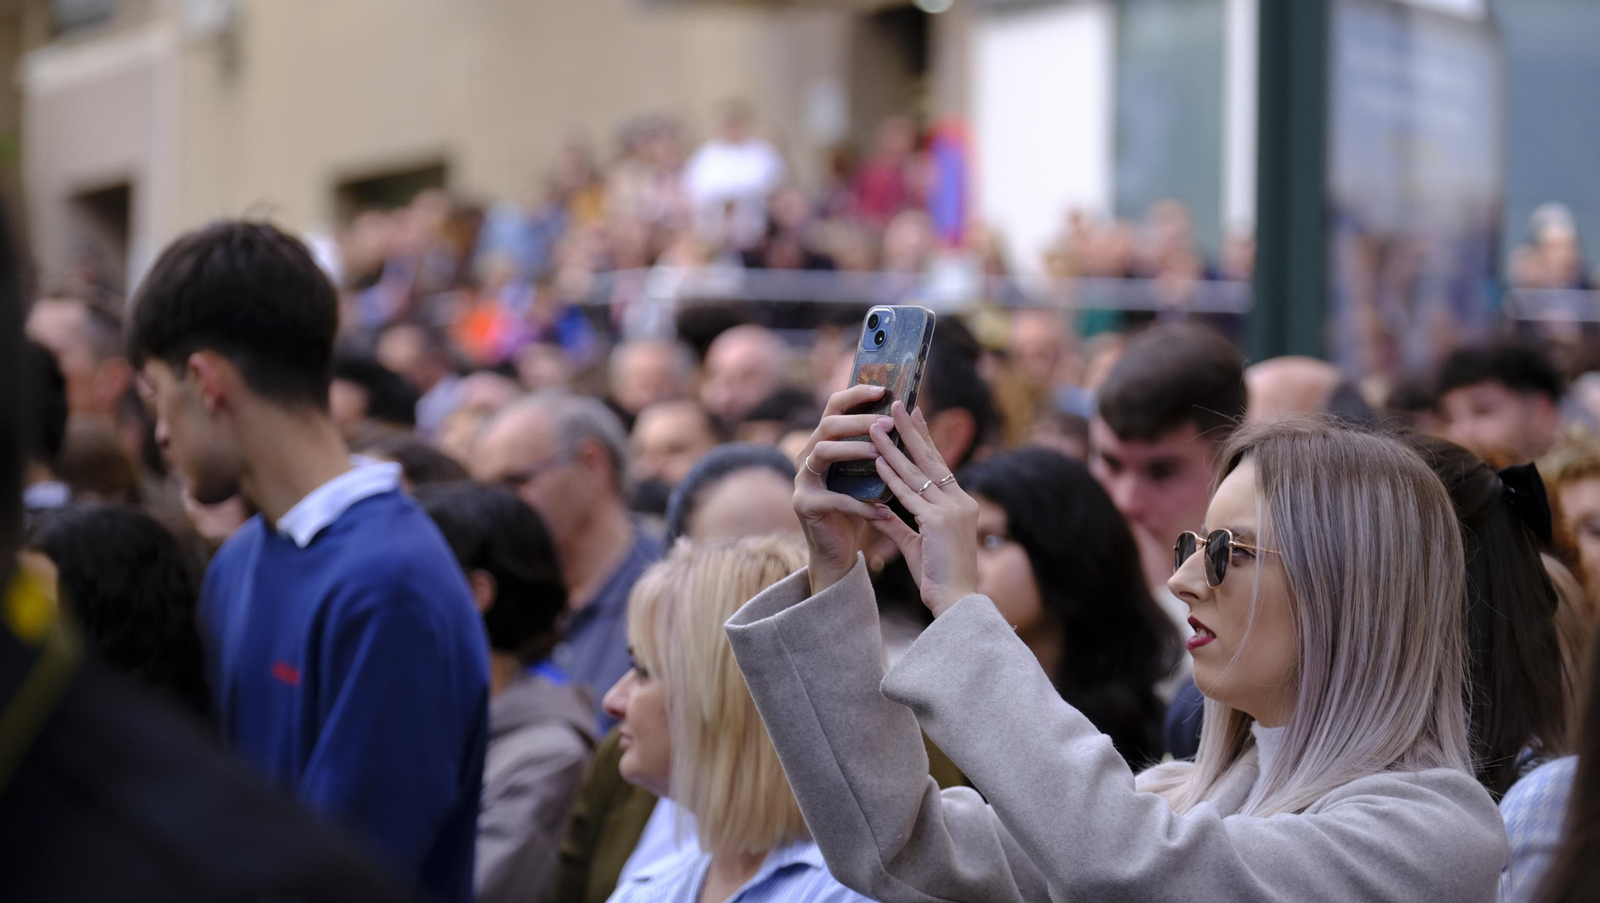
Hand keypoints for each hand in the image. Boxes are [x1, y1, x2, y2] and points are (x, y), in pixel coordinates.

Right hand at [794, 384, 897, 593]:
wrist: (839, 550)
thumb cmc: (859, 508)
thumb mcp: (870, 474)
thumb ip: (880, 449)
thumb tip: (912, 417)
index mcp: (824, 442)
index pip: (834, 407)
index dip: (856, 395)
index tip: (883, 389)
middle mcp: (808, 456)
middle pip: (827, 425)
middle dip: (859, 421)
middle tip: (887, 423)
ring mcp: (802, 480)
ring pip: (823, 452)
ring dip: (854, 451)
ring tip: (881, 456)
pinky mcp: (804, 505)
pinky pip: (833, 498)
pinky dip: (860, 504)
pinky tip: (883, 510)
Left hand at [869, 402, 979, 617]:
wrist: (956, 601)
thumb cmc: (939, 577)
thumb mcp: (915, 544)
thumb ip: (899, 524)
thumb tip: (879, 509)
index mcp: (960, 504)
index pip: (938, 465)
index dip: (923, 440)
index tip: (912, 416)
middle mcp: (960, 502)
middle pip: (931, 459)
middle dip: (911, 430)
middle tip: (897, 403)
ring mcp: (951, 510)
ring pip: (916, 472)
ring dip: (894, 447)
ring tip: (876, 425)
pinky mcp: (938, 521)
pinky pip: (909, 494)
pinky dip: (891, 477)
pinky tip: (877, 460)